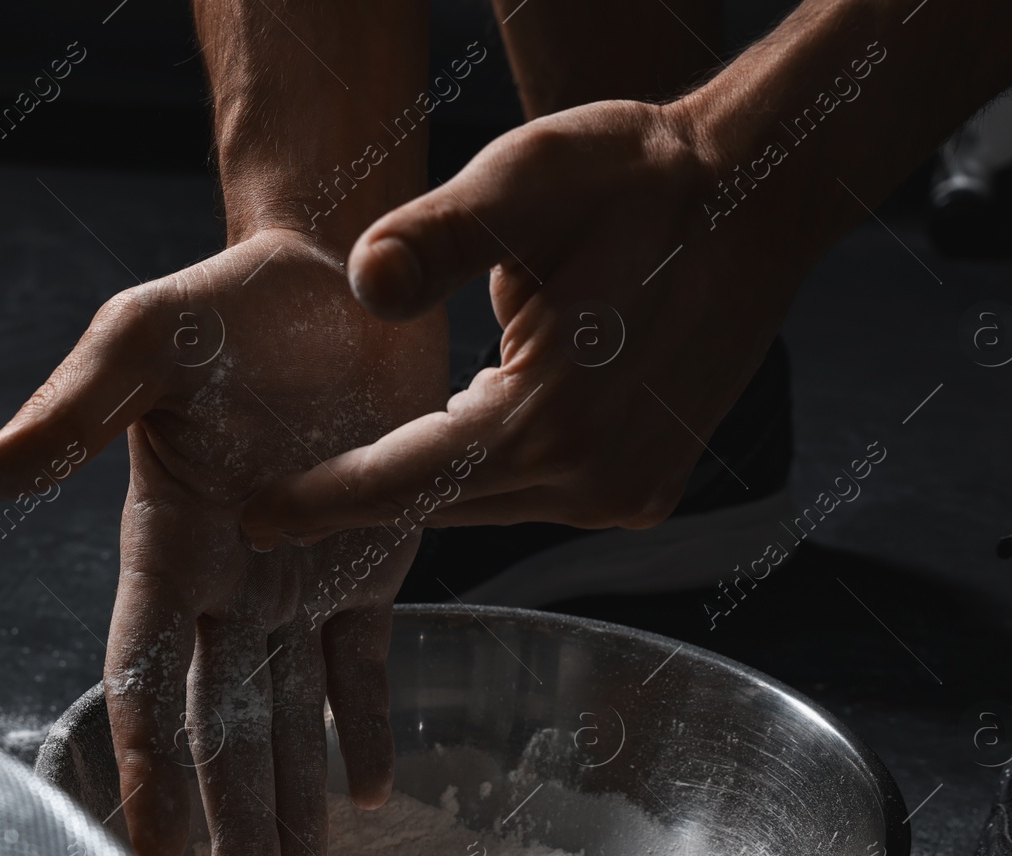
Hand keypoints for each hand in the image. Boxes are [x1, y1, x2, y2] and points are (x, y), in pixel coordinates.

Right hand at [0, 230, 445, 855]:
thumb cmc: (222, 301)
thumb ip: (65, 418)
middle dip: (230, 819)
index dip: (149, 762)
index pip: (147, 674)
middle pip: (223, 723)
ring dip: (291, 798)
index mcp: (168, 542)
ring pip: (289, 712)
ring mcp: (301, 576)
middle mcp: (229, 578)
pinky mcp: (371, 559)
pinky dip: (361, 722)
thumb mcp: (138, 343)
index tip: (151, 847)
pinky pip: (362, 660)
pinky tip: (367, 786)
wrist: (331, 273)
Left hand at [240, 99, 814, 544]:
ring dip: (437, 474)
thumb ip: (434, 238)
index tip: (258, 520)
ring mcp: (627, 489)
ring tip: (369, 456)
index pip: (410, 479)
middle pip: (447, 501)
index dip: (327, 501)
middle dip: (370, 492)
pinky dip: (492, 469)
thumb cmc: (634, 180)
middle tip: (290, 492)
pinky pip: (536, 492)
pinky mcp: (646, 484)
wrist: (753, 196)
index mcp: (553, 418)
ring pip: (491, 500)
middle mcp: (594, 477)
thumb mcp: (522, 182)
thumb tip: (364, 283)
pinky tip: (472, 423)